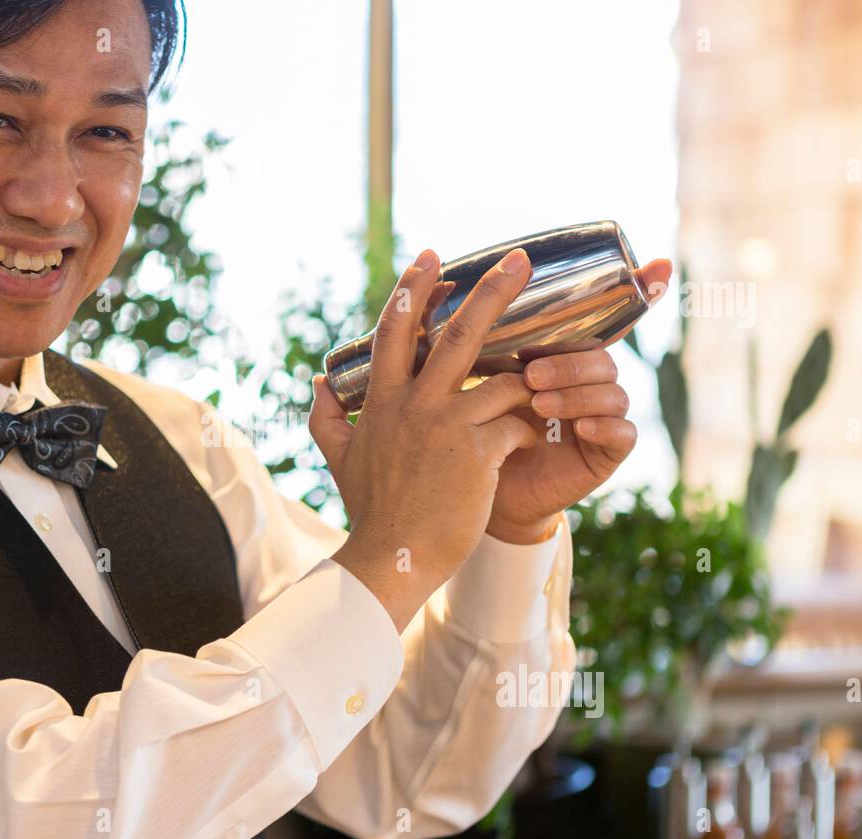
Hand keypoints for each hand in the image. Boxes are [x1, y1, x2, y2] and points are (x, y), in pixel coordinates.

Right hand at [310, 247, 538, 630]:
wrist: (392, 558)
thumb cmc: (372, 511)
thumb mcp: (340, 459)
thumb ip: (327, 417)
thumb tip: (317, 383)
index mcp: (383, 402)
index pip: (395, 331)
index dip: (413, 290)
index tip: (431, 258)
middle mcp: (415, 405)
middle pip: (458, 333)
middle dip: (492, 291)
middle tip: (520, 260)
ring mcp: (447, 427)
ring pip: (503, 381)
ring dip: (526, 384)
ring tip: (544, 392)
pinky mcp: (478, 454)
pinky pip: (517, 423)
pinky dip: (529, 428)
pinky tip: (533, 440)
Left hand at [485, 258, 673, 543]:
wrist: (474, 492)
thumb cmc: (470, 429)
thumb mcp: (464, 379)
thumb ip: (462, 338)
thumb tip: (435, 286)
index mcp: (558, 355)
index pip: (598, 319)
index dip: (639, 289)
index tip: (657, 266)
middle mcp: (584, 381)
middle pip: (599, 355)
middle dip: (567, 362)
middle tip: (529, 374)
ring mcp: (600, 416)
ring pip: (612, 392)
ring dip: (577, 393)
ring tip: (539, 403)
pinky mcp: (606, 453)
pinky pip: (623, 434)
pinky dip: (602, 427)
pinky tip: (577, 430)